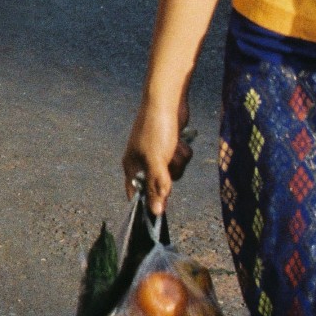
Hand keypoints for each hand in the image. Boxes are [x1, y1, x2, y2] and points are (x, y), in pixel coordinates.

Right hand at [123, 96, 193, 214]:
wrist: (167, 103)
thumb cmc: (156, 130)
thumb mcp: (157, 162)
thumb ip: (156, 187)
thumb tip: (156, 212)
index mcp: (132, 165)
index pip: (136, 192)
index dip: (146, 201)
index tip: (160, 209)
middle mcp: (142, 161)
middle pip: (159, 183)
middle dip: (168, 174)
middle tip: (168, 163)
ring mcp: (157, 153)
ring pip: (173, 171)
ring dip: (178, 161)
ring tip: (175, 147)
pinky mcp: (170, 146)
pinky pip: (180, 159)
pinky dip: (183, 152)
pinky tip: (180, 141)